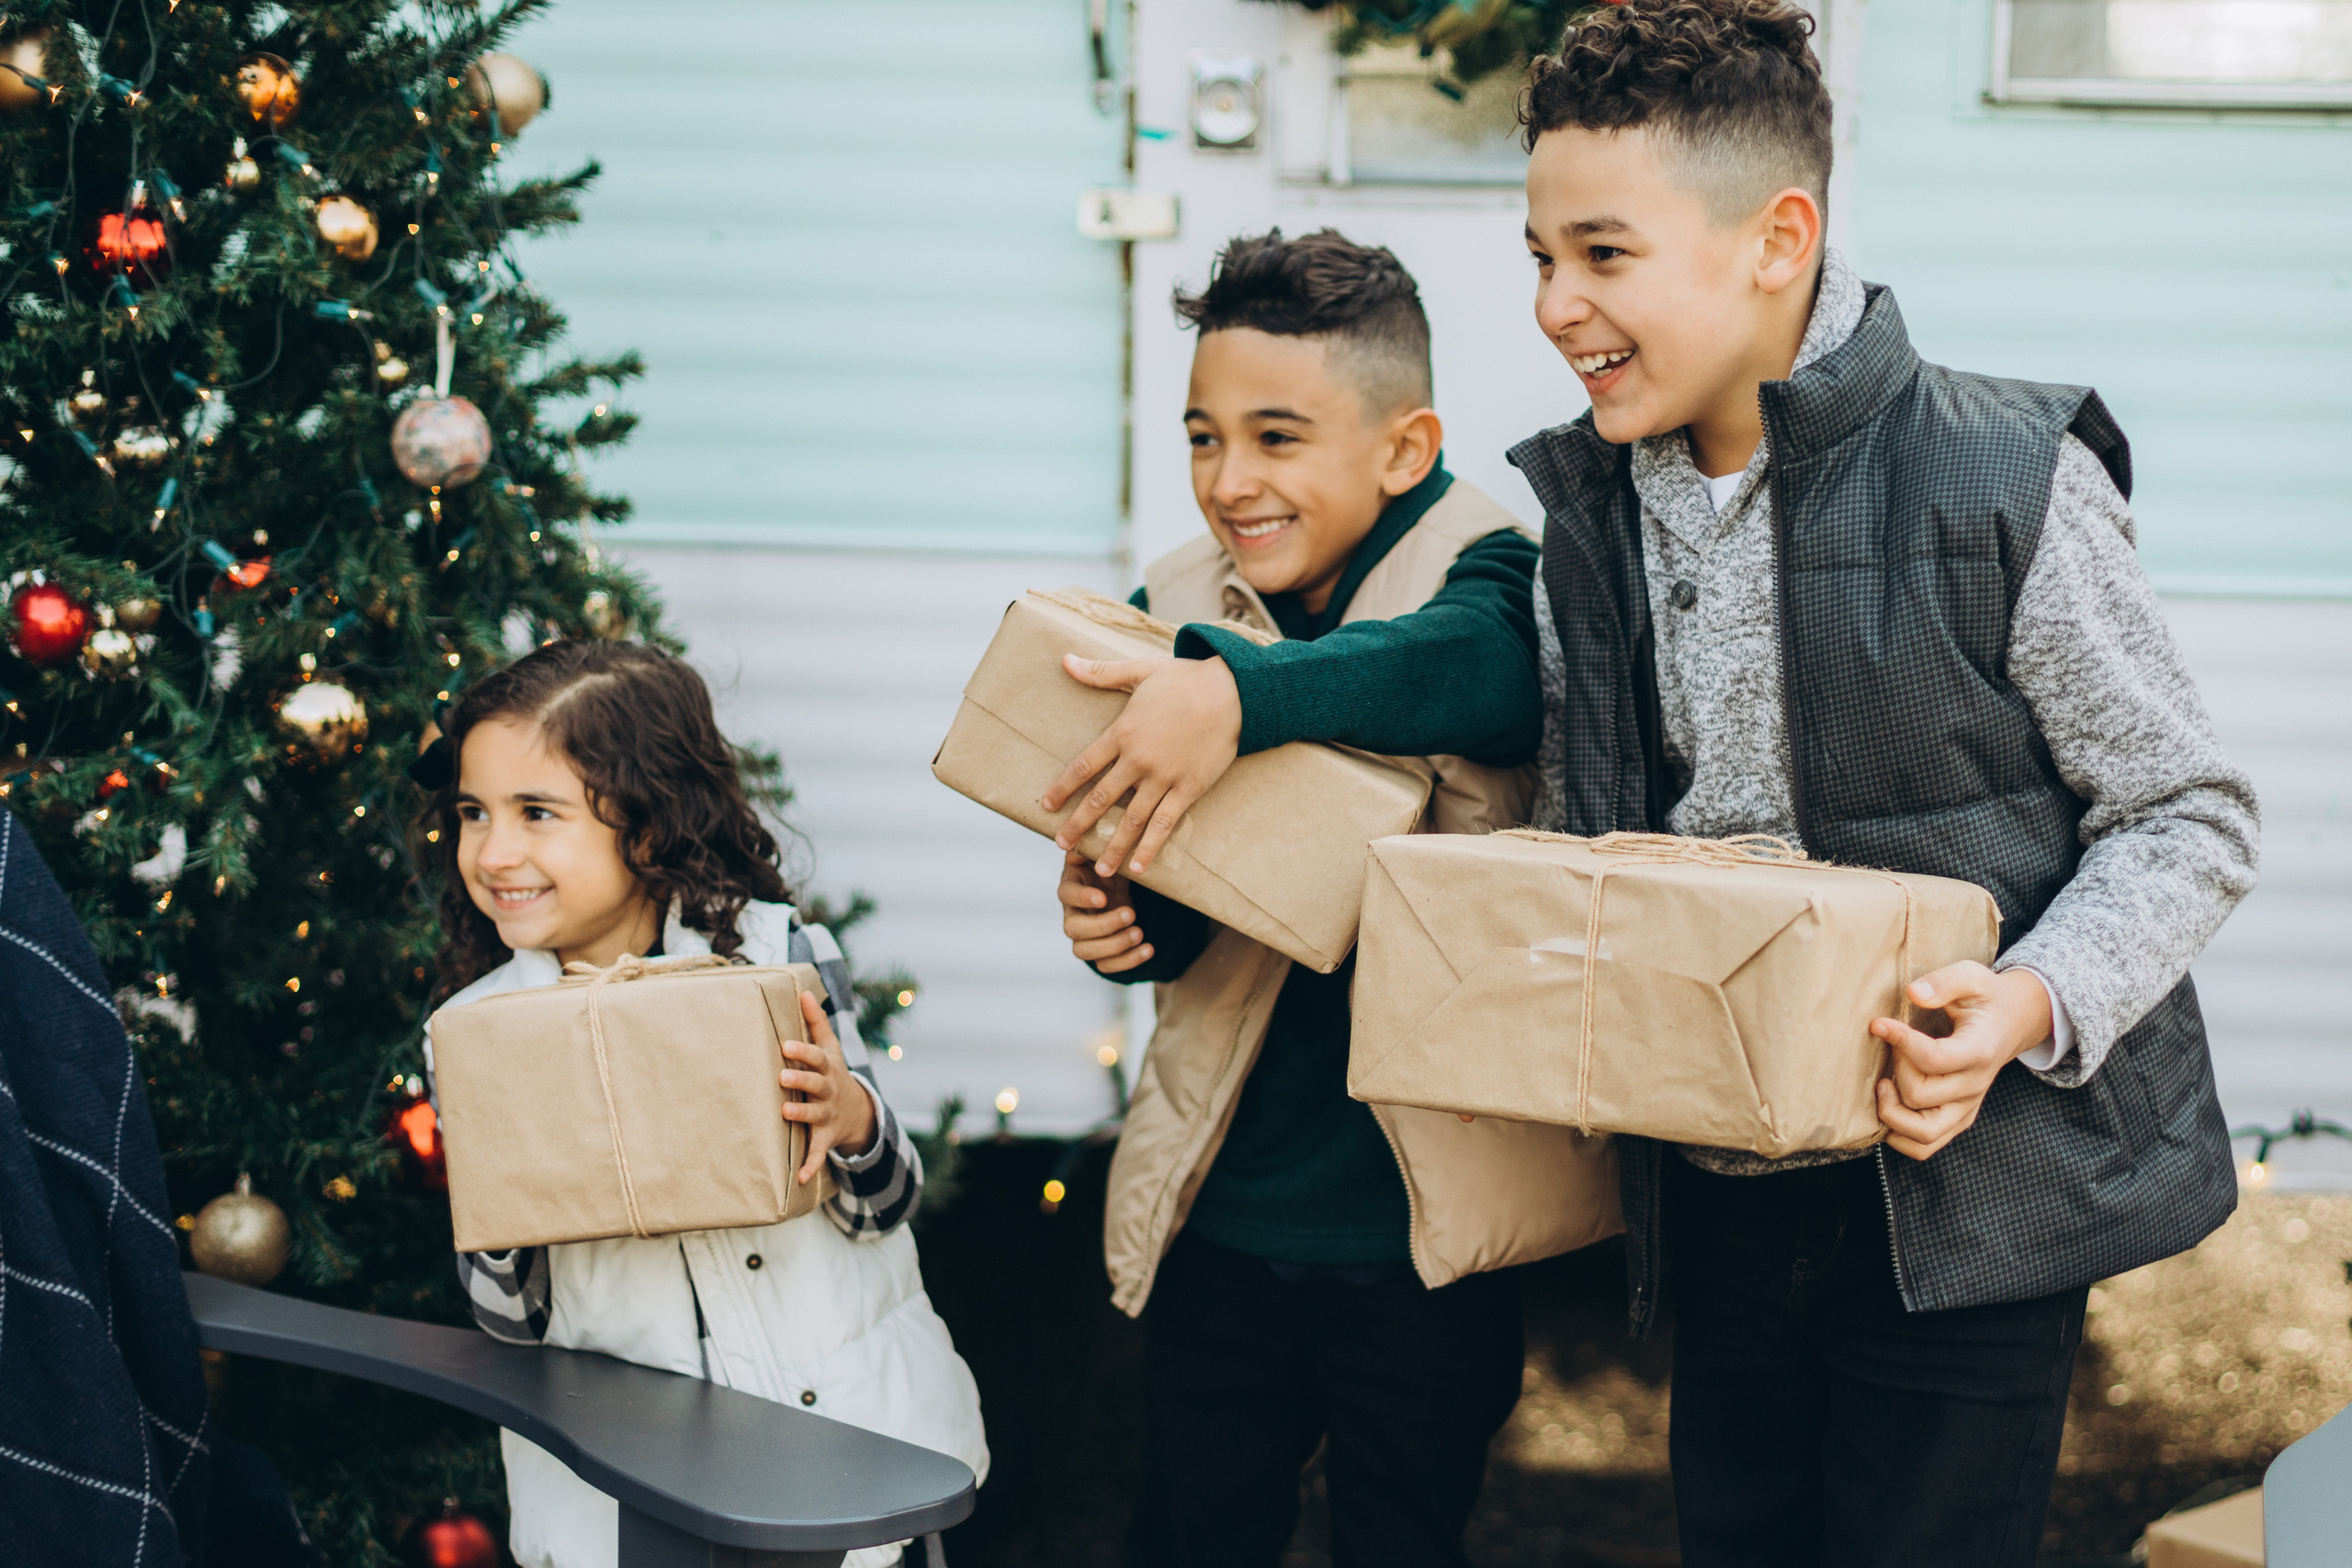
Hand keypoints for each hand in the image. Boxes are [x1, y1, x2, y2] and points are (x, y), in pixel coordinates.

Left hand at [779, 989, 877, 1182]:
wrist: (857, 1112)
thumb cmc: (833, 1074)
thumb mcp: (831, 1048)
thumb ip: (816, 1022)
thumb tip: (804, 991)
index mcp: (828, 1069)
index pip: (817, 1057)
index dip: (802, 1051)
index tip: (785, 1044)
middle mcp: (829, 1092)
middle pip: (816, 1084)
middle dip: (800, 1080)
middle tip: (781, 1075)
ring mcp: (828, 1115)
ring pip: (815, 1116)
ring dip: (801, 1115)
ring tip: (784, 1113)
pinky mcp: (825, 1138)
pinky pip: (819, 1153)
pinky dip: (811, 1165)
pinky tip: (799, 1177)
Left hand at [1041, 653, 1240, 878]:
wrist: (1233, 691)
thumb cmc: (1185, 679)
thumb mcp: (1139, 670)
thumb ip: (1100, 673)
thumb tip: (1064, 660)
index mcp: (1122, 732)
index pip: (1083, 766)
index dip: (1062, 787)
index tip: (1045, 805)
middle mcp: (1138, 759)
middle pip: (1100, 798)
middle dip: (1078, 824)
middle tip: (1060, 845)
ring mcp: (1164, 777)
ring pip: (1131, 818)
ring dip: (1113, 846)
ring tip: (1099, 869)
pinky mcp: (1189, 788)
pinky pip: (1166, 823)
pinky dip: (1151, 846)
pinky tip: (1141, 867)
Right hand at [1058, 850, 1154, 974]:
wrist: (1119, 889)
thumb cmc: (1109, 869)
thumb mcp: (1104, 856)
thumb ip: (1093, 849)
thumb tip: (1078, 849)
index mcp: (1072, 888)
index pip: (1066, 895)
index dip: (1082, 898)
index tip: (1103, 897)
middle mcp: (1072, 915)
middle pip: (1073, 929)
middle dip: (1102, 925)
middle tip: (1130, 913)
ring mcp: (1084, 938)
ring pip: (1085, 951)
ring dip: (1114, 946)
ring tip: (1140, 933)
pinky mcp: (1099, 954)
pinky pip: (1106, 966)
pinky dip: (1128, 961)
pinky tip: (1149, 949)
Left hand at [1871, 962, 2052, 1160]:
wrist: (2012, 1022)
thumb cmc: (1985, 998)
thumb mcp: (1971, 977)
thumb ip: (1943, 983)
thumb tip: (1913, 993)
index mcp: (1979, 1051)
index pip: (1933, 1059)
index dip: (1899, 1041)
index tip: (1878, 1024)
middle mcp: (1975, 1086)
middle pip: (1920, 1095)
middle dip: (1896, 1069)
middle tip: (1891, 1047)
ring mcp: (1967, 1107)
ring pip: (1924, 1134)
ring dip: (1892, 1113)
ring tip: (1882, 1085)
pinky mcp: (1958, 1118)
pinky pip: (1925, 1146)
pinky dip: (1899, 1136)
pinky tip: (1889, 1105)